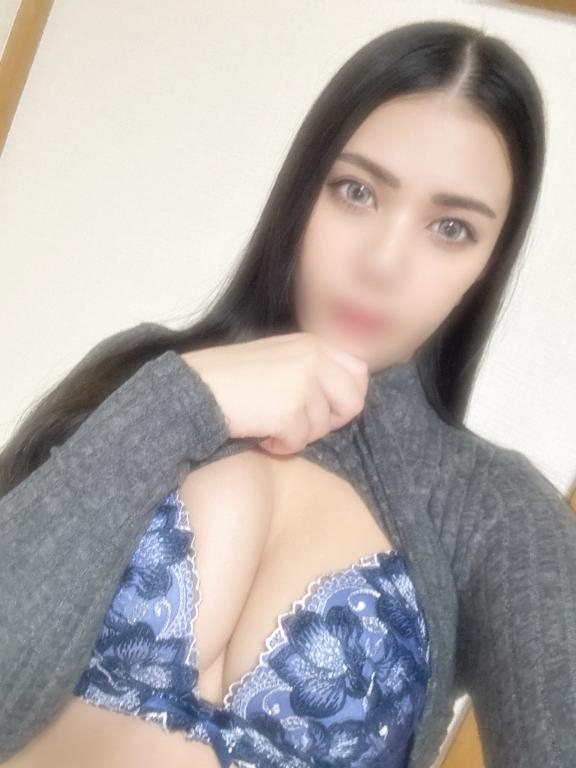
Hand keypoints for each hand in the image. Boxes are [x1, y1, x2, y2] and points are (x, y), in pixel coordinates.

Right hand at [181, 332, 368, 454]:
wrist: (194, 388)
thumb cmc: (231, 378)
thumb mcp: (279, 358)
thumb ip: (312, 369)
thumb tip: (347, 397)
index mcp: (312, 343)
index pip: (359, 373)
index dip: (344, 398)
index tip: (321, 408)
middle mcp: (313, 357)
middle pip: (352, 403)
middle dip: (329, 421)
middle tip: (298, 423)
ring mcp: (303, 383)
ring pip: (324, 427)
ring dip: (297, 434)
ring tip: (268, 423)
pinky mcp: (290, 410)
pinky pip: (300, 443)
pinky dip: (280, 446)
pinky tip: (260, 434)